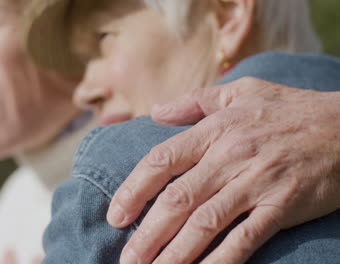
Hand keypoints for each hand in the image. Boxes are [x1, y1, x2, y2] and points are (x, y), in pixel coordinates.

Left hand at [107, 77, 339, 263]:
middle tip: (125, 259)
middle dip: (146, 234)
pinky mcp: (282, 206)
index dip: (134, 190)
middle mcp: (230, 157)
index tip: (116, 215)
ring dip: (173, 254)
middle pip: (177, 200)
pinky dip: (219, 261)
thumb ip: (194, 101)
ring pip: (205, 223)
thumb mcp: (241, 90)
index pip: (162, 160)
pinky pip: (245, 239)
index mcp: (215, 130)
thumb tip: (156, 111)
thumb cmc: (288, 108)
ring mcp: (257, 183)